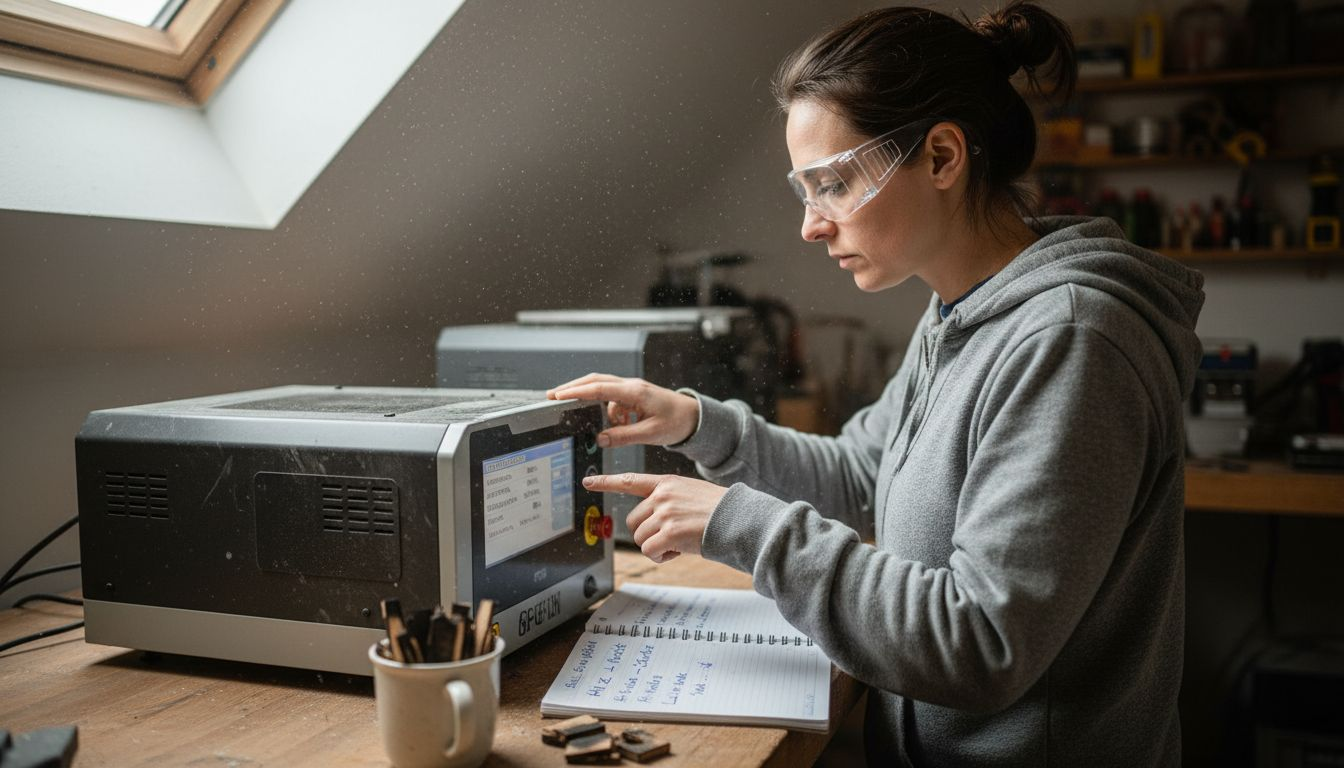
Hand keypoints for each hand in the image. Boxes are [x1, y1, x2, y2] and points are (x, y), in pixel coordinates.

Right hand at [547, 373, 698, 447]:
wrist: (693, 417)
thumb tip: (600, 439)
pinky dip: (608, 411)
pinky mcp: (633, 395)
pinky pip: (612, 400)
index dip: (577, 391)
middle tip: (553, 397)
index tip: (559, 395)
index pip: (599, 388)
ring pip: (602, 390)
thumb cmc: (676, 422)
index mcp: (635, 392)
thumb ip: (623, 436)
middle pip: (595, 381)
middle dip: (573, 388)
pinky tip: (618, 425)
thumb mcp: (650, 434)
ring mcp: (631, 389)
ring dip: (593, 403)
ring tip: (593, 420)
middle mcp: (631, 386)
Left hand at [582, 473, 726, 562]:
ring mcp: (665, 513)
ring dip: (657, 547)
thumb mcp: (692, 494)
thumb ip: (669, 500)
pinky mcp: (669, 532)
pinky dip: (662, 557)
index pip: (630, 481)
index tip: (588, 482)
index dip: (607, 482)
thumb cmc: (720, 511)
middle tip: (670, 538)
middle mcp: (662, 495)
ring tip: (680, 542)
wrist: (739, 520)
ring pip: (640, 538)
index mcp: (667, 483)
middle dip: (647, 534)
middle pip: (633, 522)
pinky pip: (650, 551)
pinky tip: (679, 551)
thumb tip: (651, 519)